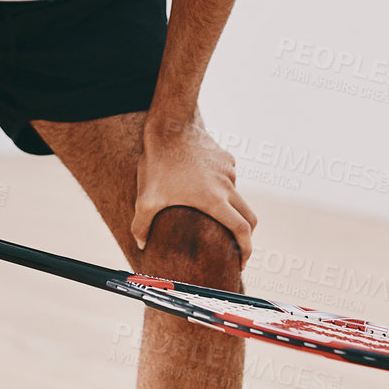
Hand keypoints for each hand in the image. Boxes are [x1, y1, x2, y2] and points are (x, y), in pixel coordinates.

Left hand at [133, 113, 256, 265]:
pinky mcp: (226, 157)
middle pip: (249, 217)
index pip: (242, 231)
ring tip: (210, 214)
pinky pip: (230, 178)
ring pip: (238, 196)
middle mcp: (227, 186)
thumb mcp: (146, 198)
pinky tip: (202, 186)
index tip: (241, 262)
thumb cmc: (158, 163)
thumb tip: (139, 243)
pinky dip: (223, 188)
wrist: (171, 126)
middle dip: (245, 235)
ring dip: (231, 209)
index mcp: (214, 201)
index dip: (245, 250)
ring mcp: (229, 170)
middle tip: (234, 248)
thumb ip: (141, 224)